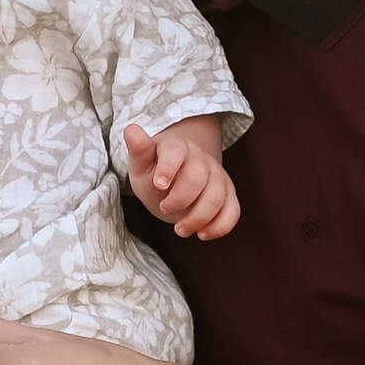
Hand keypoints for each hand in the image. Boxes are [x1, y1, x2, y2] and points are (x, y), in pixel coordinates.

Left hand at [124, 121, 238, 239]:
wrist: (175, 181)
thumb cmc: (154, 172)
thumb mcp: (141, 164)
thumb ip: (139, 150)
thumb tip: (131, 130)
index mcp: (177, 147)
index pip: (176, 151)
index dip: (168, 168)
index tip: (159, 185)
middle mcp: (201, 159)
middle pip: (198, 177)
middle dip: (180, 199)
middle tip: (163, 209)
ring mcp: (217, 176)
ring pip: (217, 197)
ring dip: (198, 218)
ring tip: (180, 230)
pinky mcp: (228, 194)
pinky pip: (233, 210)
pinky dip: (220, 226)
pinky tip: (202, 234)